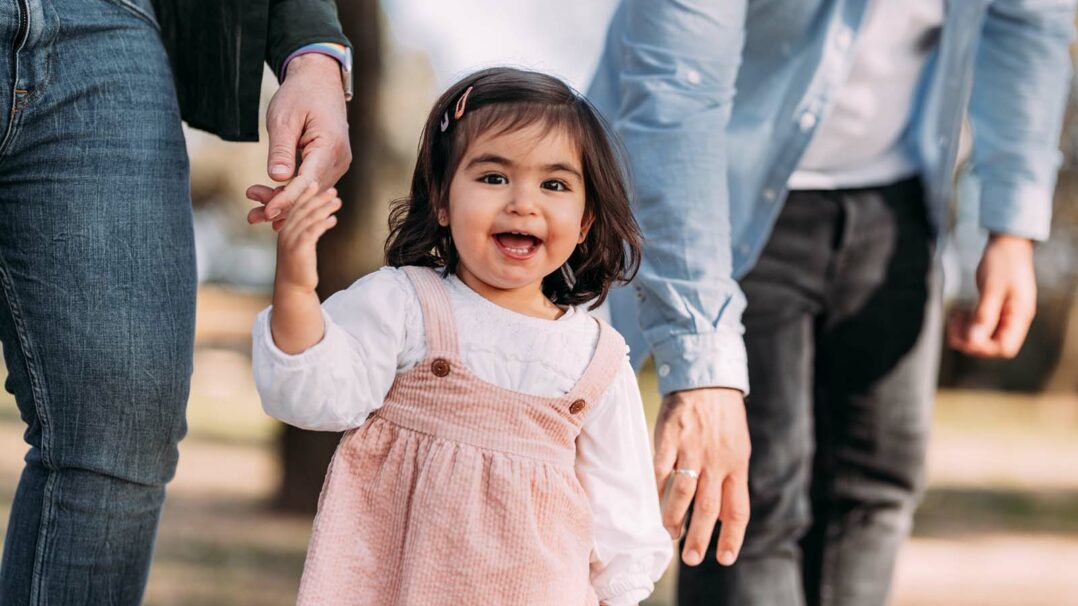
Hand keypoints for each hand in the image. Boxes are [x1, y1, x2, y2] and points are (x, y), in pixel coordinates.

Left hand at [248, 53, 350, 229]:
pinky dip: (293, 193)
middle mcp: (340, 160)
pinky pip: (312, 185)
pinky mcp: (331, 165)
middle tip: (252, 215)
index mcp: (330, 147)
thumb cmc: (300, 95)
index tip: (267, 212)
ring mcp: (338, 164)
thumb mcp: (284, 118)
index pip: (307, 182)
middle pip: (310, 192)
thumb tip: (277, 178)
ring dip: (285, 202)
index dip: (286, 199)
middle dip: (282, 205)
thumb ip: (281, 149)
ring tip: (256, 209)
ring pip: (311, 192)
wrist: (319, 80)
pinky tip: (272, 200)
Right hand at [274, 183, 340, 294]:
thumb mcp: (301, 247)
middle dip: (318, 198)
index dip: (306, 195)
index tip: (317, 183)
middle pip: (303, 210)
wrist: (294, 288)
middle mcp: (286, 233)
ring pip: (308, 219)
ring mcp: (291, 241)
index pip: (296, 208)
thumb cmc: (300, 268)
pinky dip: (322, 224)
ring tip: (338, 201)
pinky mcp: (299, 249)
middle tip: (333, 190)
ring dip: (324, 208)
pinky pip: (311, 232)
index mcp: (285, 230)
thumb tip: (320, 220)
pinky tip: (333, 219)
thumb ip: (307, 233)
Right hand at [654, 387, 750, 567]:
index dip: (732, 537)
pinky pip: (661, 470)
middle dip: (700, 539)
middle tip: (691, 559)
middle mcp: (717, 461)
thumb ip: (732, 482)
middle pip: (709, 508)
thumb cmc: (723, 418)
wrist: (706, 379)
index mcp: (737, 465)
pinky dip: (656, 490)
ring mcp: (692, 450)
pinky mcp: (670, 438)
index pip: (738, 510)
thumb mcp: (738, 449)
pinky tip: (652, 504)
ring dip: (674, 518)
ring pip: (683, 493)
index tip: (724, 559)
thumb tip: (724, 517)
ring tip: (669, 534)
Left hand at [947, 234, 1036, 357]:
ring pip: (985, 336)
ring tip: (954, 317)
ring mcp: (1006, 314)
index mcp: (1019, 316)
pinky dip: (969, 323)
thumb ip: (984, 315)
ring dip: (967, 332)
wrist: (1008, 243)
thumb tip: (973, 341)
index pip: (1005, 348)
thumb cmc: (1003, 262)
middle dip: (971, 341)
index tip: (965, 335)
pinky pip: (982, 325)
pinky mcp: (996, 308)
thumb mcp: (992, 288)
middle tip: (953, 326)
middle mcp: (1014, 319)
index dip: (983, 348)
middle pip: (993, 346)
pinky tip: (959, 313)